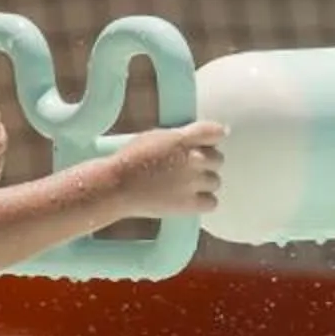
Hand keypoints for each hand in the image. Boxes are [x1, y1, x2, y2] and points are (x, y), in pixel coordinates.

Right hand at [108, 120, 225, 216]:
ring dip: (205, 182)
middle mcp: (192, 159)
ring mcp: (192, 182)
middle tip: (191, 168)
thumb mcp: (156, 137)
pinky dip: (204, 202)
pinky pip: (212, 202)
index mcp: (183, 139)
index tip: (212, 141)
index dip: (214, 137)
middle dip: (207, 162)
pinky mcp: (189, 204)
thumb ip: (180, 137)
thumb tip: (195, 140)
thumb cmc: (130, 160)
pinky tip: (192, 199)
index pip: (215, 132)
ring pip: (216, 181)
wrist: (116, 187)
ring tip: (187, 185)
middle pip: (218, 158)